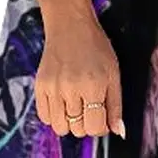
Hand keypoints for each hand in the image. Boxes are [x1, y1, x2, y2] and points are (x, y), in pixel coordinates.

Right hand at [36, 4, 125, 138]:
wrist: (70, 27)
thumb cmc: (95, 47)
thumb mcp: (114, 74)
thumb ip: (116, 105)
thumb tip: (118, 131)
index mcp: (93, 87)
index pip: (94, 128)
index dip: (101, 128)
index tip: (101, 119)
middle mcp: (71, 89)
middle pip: (77, 130)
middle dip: (86, 124)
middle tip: (89, 108)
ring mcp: (53, 89)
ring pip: (60, 128)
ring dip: (69, 123)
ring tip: (75, 107)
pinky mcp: (40, 86)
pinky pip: (44, 117)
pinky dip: (54, 116)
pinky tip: (62, 103)